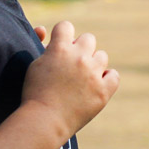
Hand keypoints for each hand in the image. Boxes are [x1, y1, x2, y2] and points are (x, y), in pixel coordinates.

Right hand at [21, 21, 118, 139]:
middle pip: (88, 38)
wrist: (44, 122)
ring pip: (102, 56)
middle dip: (81, 48)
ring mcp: (93, 73)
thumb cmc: (35, 93)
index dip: (63, 35)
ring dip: (93, 64)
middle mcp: (79, 57)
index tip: (60, 47)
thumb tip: (44, 29)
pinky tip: (97, 84)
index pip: (66, 26)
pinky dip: (107, 78)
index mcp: (60, 48)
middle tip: (72, 64)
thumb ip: (42, 44)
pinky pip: (114, 75)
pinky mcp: (103, 90)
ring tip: (82, 78)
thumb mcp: (34, 65)